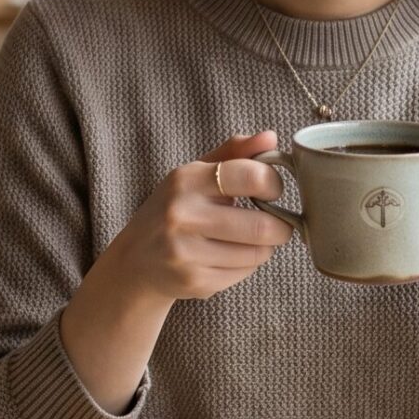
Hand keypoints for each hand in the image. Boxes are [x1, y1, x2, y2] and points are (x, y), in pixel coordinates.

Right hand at [103, 131, 294, 301]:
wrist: (136, 260)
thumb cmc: (174, 210)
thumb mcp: (195, 176)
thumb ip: (234, 153)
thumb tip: (270, 137)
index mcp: (186, 180)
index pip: (252, 177)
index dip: (273, 184)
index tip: (272, 190)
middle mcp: (182, 215)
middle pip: (262, 225)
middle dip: (281, 227)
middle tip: (278, 225)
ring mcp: (186, 252)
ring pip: (258, 253)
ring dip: (265, 247)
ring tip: (252, 240)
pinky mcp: (194, 281)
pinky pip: (245, 273)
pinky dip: (248, 265)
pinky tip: (231, 257)